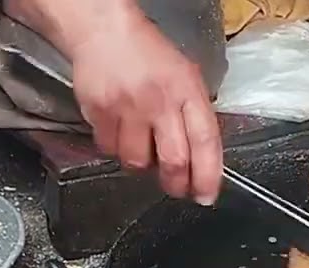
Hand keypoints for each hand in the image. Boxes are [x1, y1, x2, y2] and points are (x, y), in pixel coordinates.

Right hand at [68, 17, 222, 204]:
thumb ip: (194, 114)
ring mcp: (128, 107)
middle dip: (176, 184)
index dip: (208, 175)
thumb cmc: (148, 55)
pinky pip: (110, 149)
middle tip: (176, 187)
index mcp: (187, 90)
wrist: (104, 31)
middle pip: (174, 161)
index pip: (205, 141)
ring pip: (137, 162)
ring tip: (141, 146)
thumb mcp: (184, 76)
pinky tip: (119, 131)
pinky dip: (116, 149)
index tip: (206, 195)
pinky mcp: (100, 112)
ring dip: (141, 164)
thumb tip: (202, 160)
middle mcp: (160, 100)